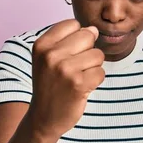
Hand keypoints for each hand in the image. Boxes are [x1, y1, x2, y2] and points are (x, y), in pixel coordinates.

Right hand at [27, 19, 105, 141]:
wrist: (43, 118)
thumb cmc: (49, 85)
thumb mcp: (47, 58)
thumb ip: (68, 40)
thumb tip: (94, 29)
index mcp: (41, 45)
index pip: (73, 24)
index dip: (76, 38)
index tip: (66, 55)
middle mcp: (51, 55)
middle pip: (88, 36)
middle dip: (87, 51)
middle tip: (74, 68)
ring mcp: (65, 69)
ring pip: (97, 55)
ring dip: (92, 68)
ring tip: (77, 79)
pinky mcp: (78, 84)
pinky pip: (101, 72)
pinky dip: (95, 81)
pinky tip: (82, 88)